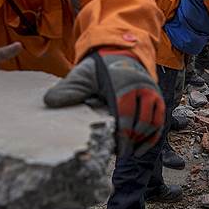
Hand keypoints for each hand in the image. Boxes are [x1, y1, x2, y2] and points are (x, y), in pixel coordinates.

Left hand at [43, 52, 163, 156]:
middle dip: (132, 140)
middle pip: (141, 120)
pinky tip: (140, 150)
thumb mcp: (82, 75)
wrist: (121, 53)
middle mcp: (141, 86)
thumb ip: (69, 89)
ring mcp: (151, 92)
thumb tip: (49, 102)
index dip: (122, 134)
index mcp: (122, 82)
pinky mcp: (157, 98)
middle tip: (120, 155)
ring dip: (142, 140)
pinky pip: (159, 121)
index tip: (114, 150)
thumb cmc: (99, 68)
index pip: (125, 112)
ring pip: (153, 122)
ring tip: (129, 154)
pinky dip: (152, 137)